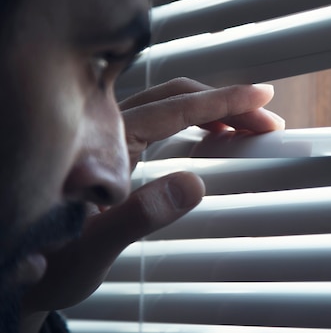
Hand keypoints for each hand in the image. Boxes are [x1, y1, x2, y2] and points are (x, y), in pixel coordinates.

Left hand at [19, 78, 283, 327]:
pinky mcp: (113, 149)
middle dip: (225, 104)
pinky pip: (162, 120)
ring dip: (212, 110)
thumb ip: (137, 217)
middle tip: (265, 121)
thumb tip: (193, 184)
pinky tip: (210, 135)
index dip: (221, 101)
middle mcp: (106, 131)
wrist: (15, 272)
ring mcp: (109, 137)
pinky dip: (194, 121)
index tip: (260, 98)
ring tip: (245, 126)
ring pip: (169, 105)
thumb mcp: (91, 250)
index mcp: (103, 145)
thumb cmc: (49, 264)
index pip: (174, 109)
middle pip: (176, 98)